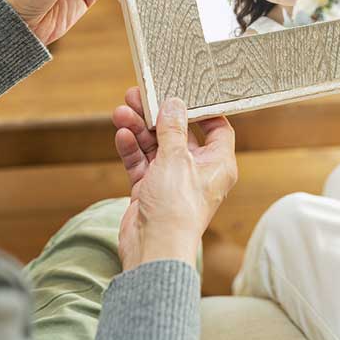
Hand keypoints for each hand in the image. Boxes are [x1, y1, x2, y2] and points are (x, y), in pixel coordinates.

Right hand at [111, 89, 237, 270]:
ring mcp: (172, 181)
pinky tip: (121, 134)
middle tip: (138, 95)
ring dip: (138, 129)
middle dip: (157, 115)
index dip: (201, 110)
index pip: (217, 128)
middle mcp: (197, 171)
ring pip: (155, 146)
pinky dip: (131, 149)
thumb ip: (173, 128)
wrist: (154, 248)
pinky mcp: (150, 190)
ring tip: (121, 111)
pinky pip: (141, 163)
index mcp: (218, 164)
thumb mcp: (177, 159)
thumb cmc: (176, 208)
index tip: (183, 91)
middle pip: (178, 134)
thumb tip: (174, 104)